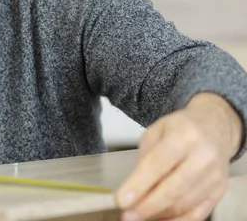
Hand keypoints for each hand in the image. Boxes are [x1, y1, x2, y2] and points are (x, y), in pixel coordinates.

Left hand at [116, 93, 241, 220]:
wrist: (215, 128)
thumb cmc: (180, 129)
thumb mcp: (156, 132)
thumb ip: (144, 158)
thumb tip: (132, 189)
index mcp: (184, 136)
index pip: (158, 164)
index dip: (139, 184)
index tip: (121, 200)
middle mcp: (203, 157)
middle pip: (173, 188)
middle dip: (147, 206)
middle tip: (127, 215)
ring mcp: (214, 176)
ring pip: (184, 204)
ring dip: (158, 214)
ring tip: (137, 216)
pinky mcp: (219, 191)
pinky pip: (197, 214)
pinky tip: (159, 220)